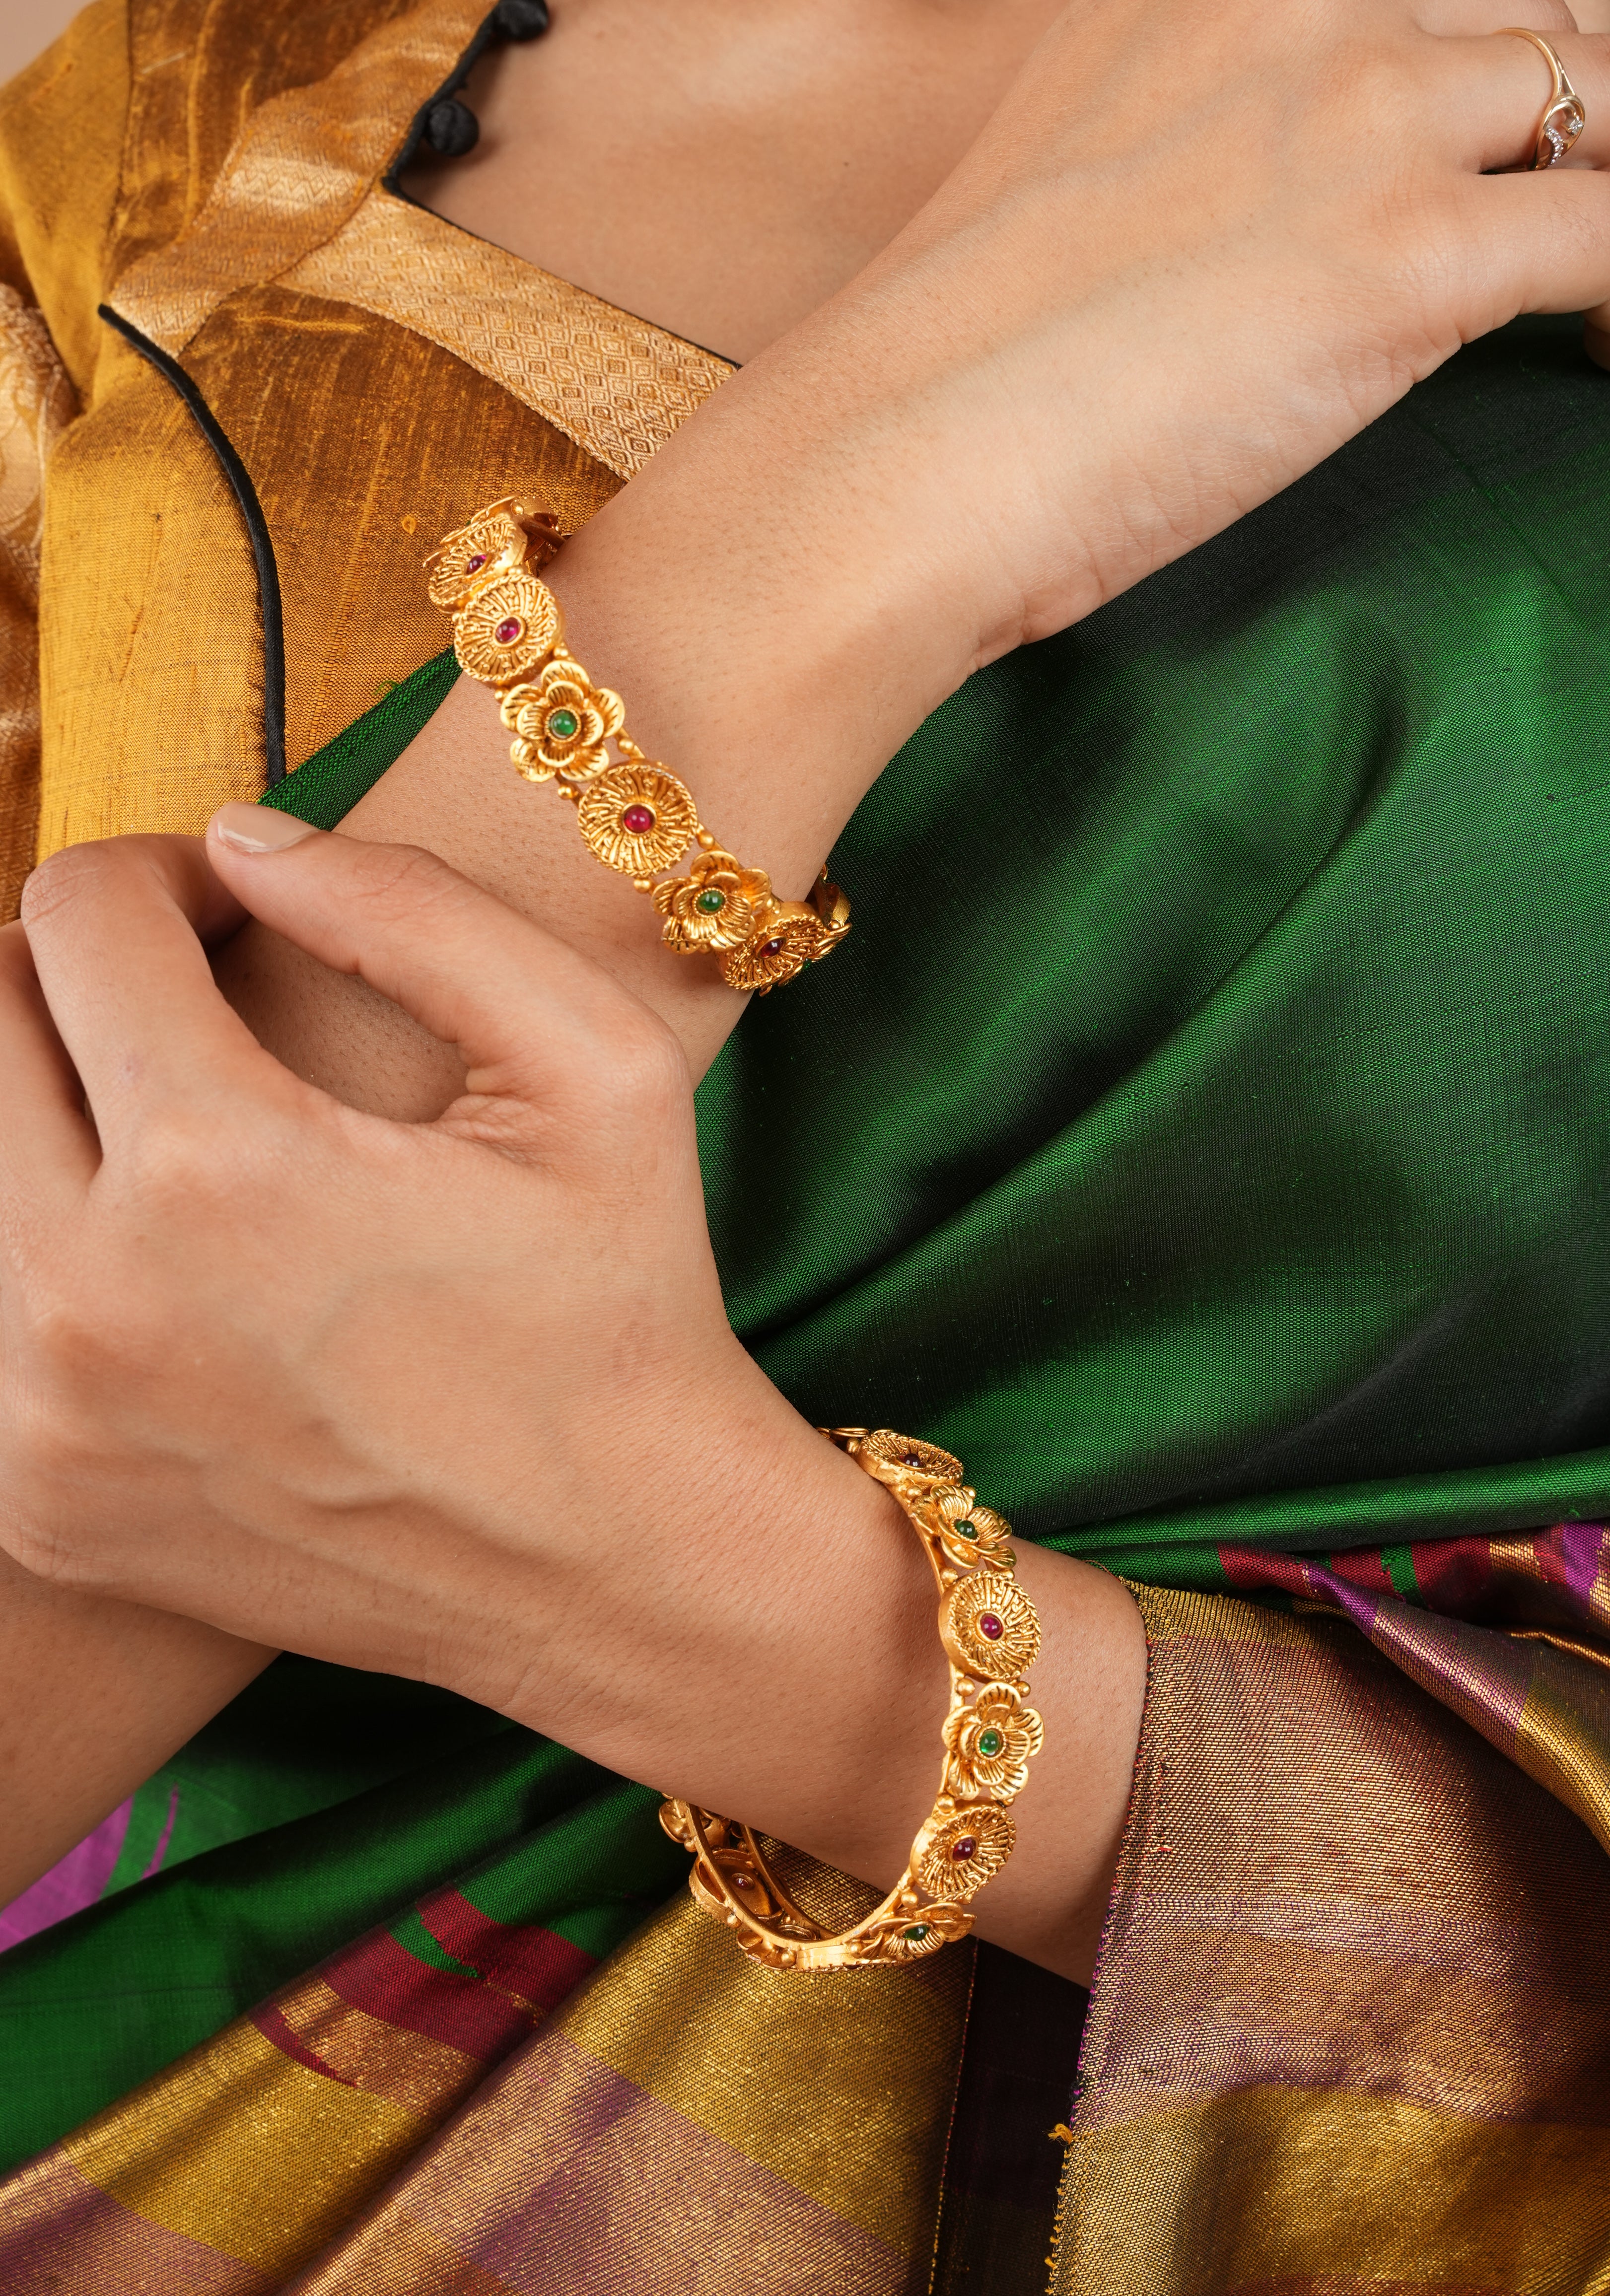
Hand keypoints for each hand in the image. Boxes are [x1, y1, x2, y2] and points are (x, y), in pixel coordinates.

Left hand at [0, 817, 1144, 1977]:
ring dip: (64, 1111)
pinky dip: (63, 1254)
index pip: (77, 917)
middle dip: (82, 975)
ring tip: (198, 1135)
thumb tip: (240, 841)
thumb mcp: (594, 1066)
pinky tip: (187, 1272)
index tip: (232, 907)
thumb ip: (412, 910)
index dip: (160, 871)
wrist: (621, 1569)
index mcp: (224, 1169)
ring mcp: (43, 1422)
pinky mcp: (37, 1504)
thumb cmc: (626, 1307)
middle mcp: (88, 1300)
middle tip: (197, 998)